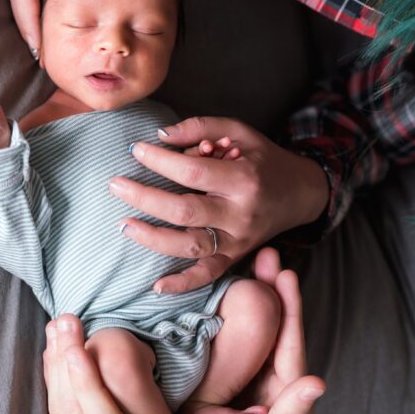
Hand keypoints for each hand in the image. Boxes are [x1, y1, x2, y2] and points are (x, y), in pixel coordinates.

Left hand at [114, 116, 329, 293]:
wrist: (299, 194)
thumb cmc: (263, 159)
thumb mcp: (240, 132)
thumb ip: (200, 128)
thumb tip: (160, 135)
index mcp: (243, 180)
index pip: (193, 172)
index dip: (160, 161)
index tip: (136, 150)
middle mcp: (241, 214)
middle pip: (184, 211)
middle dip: (145, 198)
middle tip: (115, 184)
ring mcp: (238, 241)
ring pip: (191, 246)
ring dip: (152, 238)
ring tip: (124, 224)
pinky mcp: (236, 258)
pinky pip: (207, 276)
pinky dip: (182, 284)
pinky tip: (156, 285)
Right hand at [215, 247, 324, 413]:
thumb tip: (316, 382)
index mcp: (284, 396)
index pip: (291, 346)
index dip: (290, 310)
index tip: (286, 274)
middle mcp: (270, 383)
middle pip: (276, 330)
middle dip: (273, 291)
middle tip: (267, 253)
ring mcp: (249, 380)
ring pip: (256, 332)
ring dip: (256, 296)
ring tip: (252, 261)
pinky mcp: (228, 382)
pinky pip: (234, 343)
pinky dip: (231, 314)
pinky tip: (220, 290)